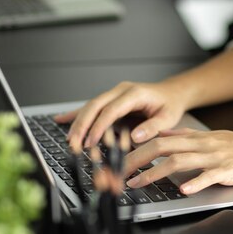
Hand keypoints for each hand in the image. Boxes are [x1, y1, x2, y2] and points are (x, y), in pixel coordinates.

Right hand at [54, 81, 188, 148]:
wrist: (171, 93)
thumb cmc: (169, 105)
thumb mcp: (168, 118)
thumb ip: (152, 127)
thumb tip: (134, 136)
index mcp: (135, 93)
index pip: (111, 109)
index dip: (99, 126)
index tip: (90, 141)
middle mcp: (121, 90)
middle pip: (95, 105)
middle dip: (82, 125)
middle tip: (73, 143)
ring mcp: (114, 93)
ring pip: (90, 106)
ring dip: (77, 122)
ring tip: (69, 139)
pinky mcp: (110, 99)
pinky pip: (91, 107)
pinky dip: (76, 114)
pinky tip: (61, 119)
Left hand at [124, 129, 232, 194]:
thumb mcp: (215, 137)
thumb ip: (190, 136)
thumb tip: (166, 135)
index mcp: (199, 137)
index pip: (161, 138)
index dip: (137, 147)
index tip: (119, 157)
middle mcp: (203, 144)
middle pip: (163, 147)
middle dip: (137, 159)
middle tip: (118, 172)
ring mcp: (216, 157)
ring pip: (179, 161)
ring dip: (155, 173)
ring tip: (138, 184)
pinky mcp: (229, 170)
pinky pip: (209, 175)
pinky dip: (195, 182)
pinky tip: (183, 190)